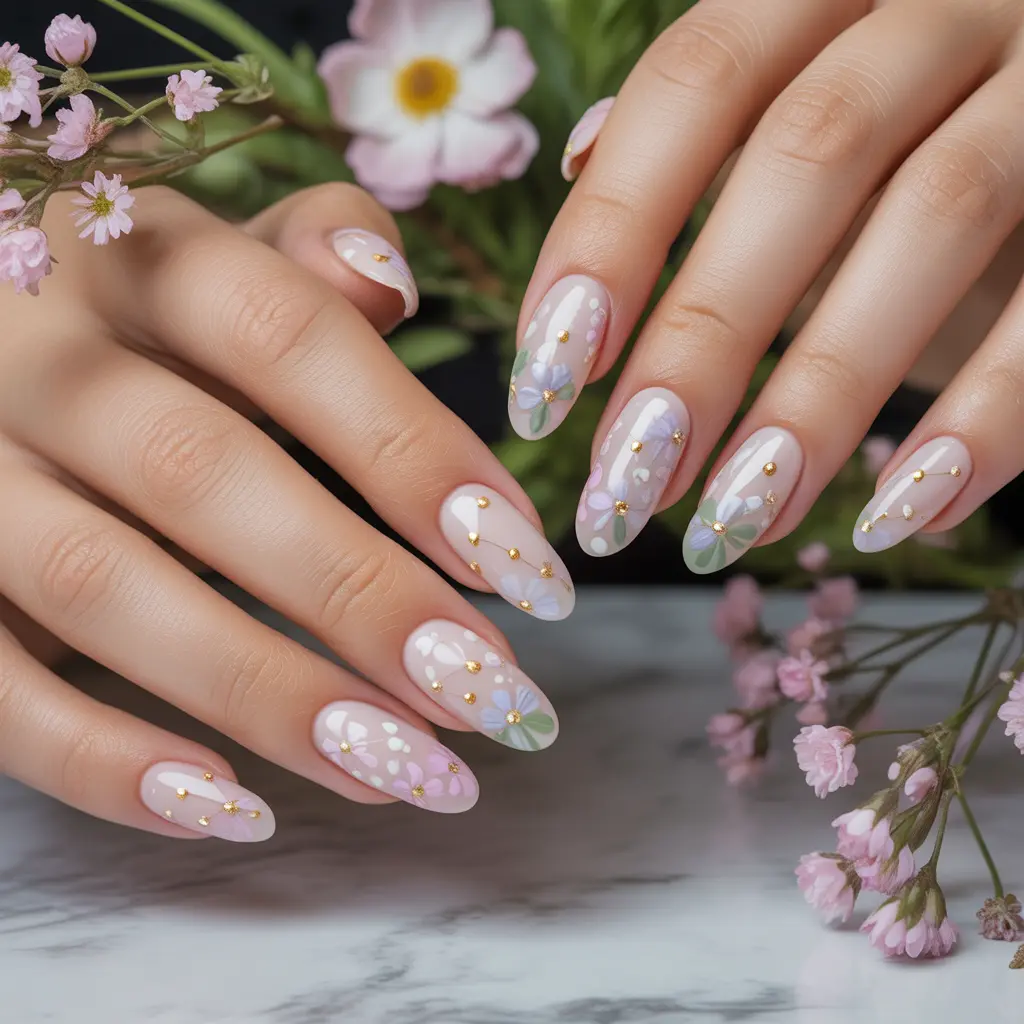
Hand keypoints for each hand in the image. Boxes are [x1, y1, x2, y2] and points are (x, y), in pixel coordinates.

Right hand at [0, 182, 568, 841]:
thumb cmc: (131, 320)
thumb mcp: (209, 260)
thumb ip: (301, 256)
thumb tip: (385, 280)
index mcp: (131, 258)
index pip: (286, 334)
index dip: (412, 451)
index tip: (526, 566)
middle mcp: (30, 354)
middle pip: (201, 471)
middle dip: (360, 595)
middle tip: (488, 695)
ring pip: (98, 585)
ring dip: (266, 692)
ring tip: (407, 770)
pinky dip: (101, 761)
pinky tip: (234, 810)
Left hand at [513, 0, 1023, 567]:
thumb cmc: (920, 125)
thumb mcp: (813, 107)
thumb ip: (708, 129)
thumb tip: (578, 157)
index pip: (694, 85)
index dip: (609, 236)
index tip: (543, 387)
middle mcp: (945, 3)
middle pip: (805, 157)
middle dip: (703, 341)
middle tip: (626, 487)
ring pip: (936, 216)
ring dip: (818, 395)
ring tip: (733, 522)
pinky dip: (983, 419)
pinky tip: (894, 517)